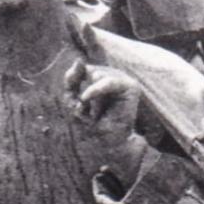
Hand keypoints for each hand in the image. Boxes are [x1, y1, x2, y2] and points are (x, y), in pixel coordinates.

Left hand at [65, 59, 148, 183]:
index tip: (73, 99)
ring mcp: (124, 80)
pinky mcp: (131, 87)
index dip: (73, 79)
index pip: (83, 69)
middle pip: (89, 70)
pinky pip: (109, 81)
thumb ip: (72, 80)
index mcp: (103, 77)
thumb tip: (79, 60)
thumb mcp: (74, 100)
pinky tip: (86, 98)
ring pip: (97, 74)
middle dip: (84, 91)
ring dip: (90, 94)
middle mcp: (114, 76)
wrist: (110, 142)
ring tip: (93, 111)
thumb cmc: (93, 124)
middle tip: (89, 111)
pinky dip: (96, 90)